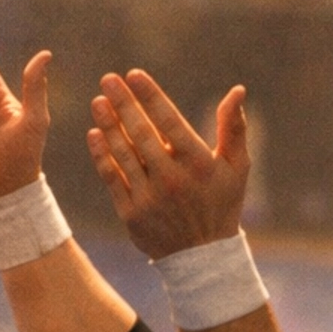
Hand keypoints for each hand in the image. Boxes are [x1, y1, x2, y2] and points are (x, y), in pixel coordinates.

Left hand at [88, 71, 249, 258]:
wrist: (202, 256)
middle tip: (107, 80)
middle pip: (142, 133)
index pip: (170, 122)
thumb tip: (237, 91)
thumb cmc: (221, 203)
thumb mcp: (237, 167)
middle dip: (124, 103)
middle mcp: (172, 180)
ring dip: (108, 125)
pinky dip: (102, 155)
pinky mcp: (131, 213)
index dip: (150, 96)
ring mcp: (149, 198)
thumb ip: (234, 128)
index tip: (134, 74)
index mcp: (198, 164)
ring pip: (123, 153)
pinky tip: (94, 133)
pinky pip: (112, 177)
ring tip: (98, 102)